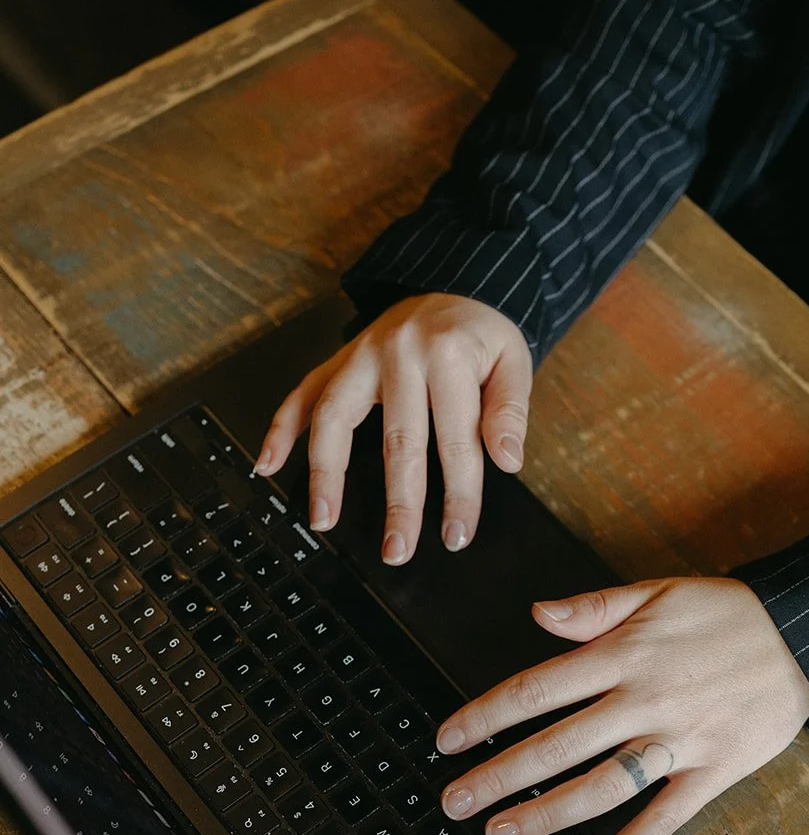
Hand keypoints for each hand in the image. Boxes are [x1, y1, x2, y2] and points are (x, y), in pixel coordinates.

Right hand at [256, 294, 531, 562]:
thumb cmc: (481, 334)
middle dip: (398, 502)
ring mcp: (362, 356)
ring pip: (336, 415)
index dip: (459, 494)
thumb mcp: (514, 362)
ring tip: (323, 519)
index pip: (456, 439)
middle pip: (398, 439)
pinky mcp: (339, 360)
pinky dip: (281, 429)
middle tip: (396, 549)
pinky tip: (268, 464)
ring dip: (326, 472)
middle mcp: (400, 353)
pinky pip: (302, 393)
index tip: (456, 535)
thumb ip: (510, 411)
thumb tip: (507, 460)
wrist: (454, 285)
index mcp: (448, 355)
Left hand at [434, 578, 808, 834]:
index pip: (536, 689)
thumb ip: (595, 607)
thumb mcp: (659, 592)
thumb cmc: (730, 614)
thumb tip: (539, 614)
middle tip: (454, 801)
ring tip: (500, 834)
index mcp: (624, 654)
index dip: (485, 717)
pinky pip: (663, 819)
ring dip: (546, 816)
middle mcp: (644, 701)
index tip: (449, 739)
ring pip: (600, 787)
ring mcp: (679, 741)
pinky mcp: (713, 772)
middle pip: (555, 746)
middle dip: (497, 776)